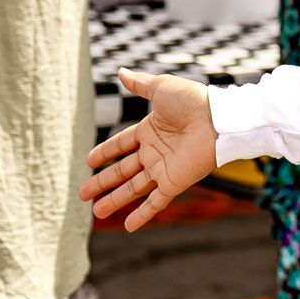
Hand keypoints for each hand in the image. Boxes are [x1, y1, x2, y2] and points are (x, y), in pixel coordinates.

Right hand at [81, 69, 219, 230]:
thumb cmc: (192, 101)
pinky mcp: (174, 182)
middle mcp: (155, 151)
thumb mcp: (162, 89)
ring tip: (95, 211)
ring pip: (133, 188)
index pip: (122, 144)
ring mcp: (163, 168)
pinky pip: (155, 202)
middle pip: (122, 170)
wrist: (217, 119)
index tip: (88, 161)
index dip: (105, 152)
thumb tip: (120, 71)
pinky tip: (128, 227)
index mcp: (150, 130)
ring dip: (115, 200)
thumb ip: (140, 84)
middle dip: (102, 181)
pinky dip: (142, 215)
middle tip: (82, 193)